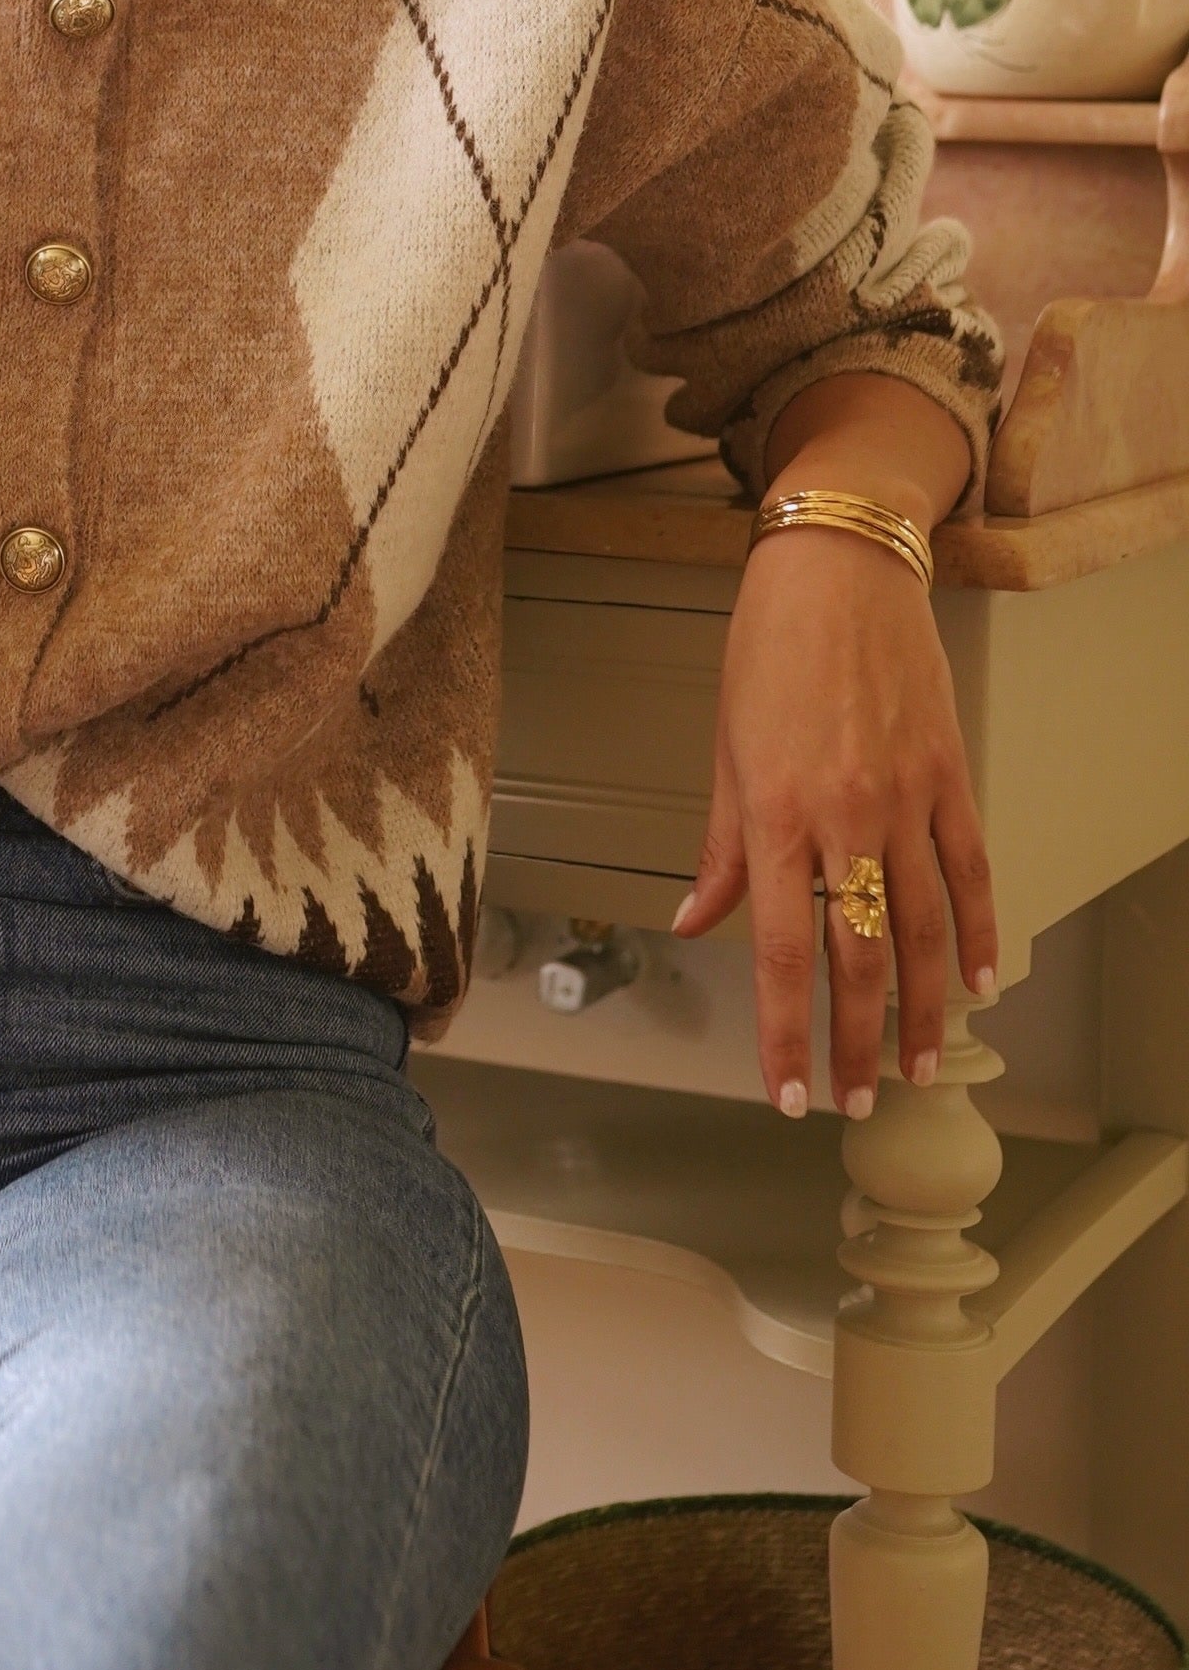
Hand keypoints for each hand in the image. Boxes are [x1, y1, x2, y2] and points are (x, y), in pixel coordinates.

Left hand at [673, 523, 997, 1115]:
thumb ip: (719, 848)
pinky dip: (977, 933)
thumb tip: (693, 920)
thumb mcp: (725, 749)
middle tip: (854, 1100)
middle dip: (856, 1042)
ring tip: (915, 1064)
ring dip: (920, 1009)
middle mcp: (843, 816)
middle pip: (858, 958)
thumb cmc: (768, 649)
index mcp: (774, 814)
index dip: (784, 1032)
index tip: (790, 1092)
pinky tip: (975, 983)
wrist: (838, 569)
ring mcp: (904, 798)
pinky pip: (969, 871)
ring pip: (921, 929)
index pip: (777, 951)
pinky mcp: (948, 776)